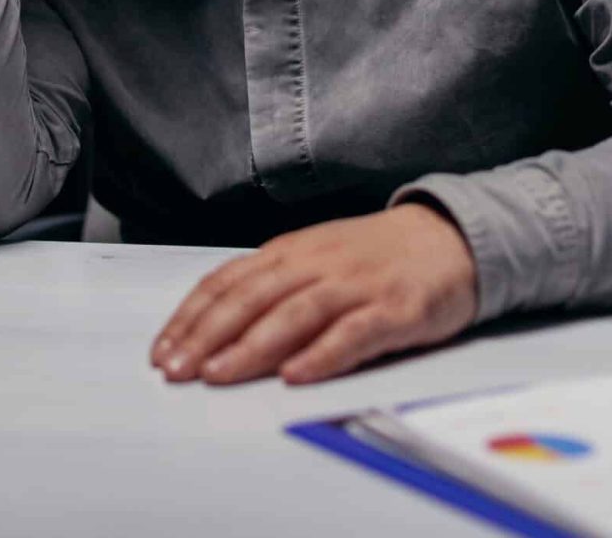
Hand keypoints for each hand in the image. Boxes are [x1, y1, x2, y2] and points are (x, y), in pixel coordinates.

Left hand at [150, 203, 477, 384]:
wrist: (449, 237)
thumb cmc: (374, 256)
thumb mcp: (315, 259)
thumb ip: (274, 287)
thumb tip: (217, 326)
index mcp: (290, 252)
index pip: (228, 281)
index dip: (192, 316)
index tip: (162, 349)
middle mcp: (316, 264)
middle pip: (251, 298)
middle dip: (207, 335)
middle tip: (175, 370)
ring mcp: (355, 285)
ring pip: (293, 314)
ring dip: (251, 346)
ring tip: (218, 374)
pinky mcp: (395, 309)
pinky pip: (354, 332)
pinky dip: (322, 353)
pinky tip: (297, 375)